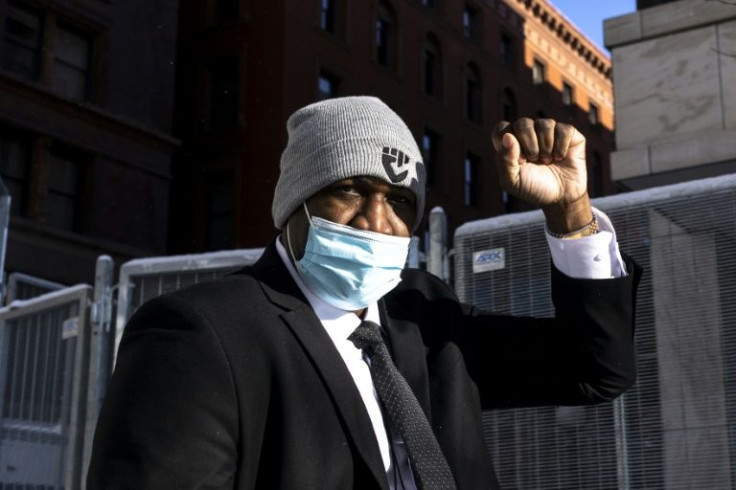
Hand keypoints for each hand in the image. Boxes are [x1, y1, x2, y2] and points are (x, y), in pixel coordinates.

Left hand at [491, 118, 591, 233]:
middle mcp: (529, 133)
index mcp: (511, 142)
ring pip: (544, 124)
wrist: (561, 197)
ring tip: (547, 161)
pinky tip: (560, 157)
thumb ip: (504, 160)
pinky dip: (561, 147)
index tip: (518, 160)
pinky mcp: (568, 133)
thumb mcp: (512, 181)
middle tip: (534, 160)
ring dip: (546, 148)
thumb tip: (507, 136)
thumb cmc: (533, 188)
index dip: (509, 142)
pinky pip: (564, 129)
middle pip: (522, 123)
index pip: (502, 128)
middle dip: (529, 145)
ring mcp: (549, 131)